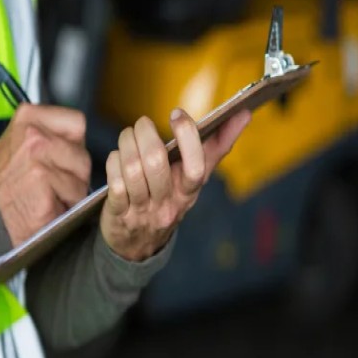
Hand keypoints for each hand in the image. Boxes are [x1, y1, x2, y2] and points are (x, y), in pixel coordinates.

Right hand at [0, 104, 90, 246]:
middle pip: (83, 154)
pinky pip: (75, 196)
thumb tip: (80, 140)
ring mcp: (37, 156)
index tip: (59, 159)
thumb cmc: (7, 184)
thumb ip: (51, 135)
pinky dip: (65, 207)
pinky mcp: (42, 181)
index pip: (77, 122)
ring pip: (82, 177)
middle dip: (75, 174)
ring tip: (48, 196)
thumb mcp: (22, 144)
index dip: (74, 146)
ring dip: (72, 193)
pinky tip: (46, 206)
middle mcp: (33, 133)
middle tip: (50, 185)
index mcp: (29, 116)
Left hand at [100, 108, 250, 260]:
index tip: (177, 114)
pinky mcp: (120, 216)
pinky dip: (113, 163)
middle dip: (146, 135)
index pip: (196, 167)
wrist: (140, 244)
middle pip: (156, 163)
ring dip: (127, 144)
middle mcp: (169, 204)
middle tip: (142, 123)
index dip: (187, 137)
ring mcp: (144, 211)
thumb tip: (244, 114)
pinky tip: (117, 157)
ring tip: (128, 135)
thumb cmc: (170, 198)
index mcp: (190, 192)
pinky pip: (115, 183)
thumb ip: (218, 146)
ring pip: (132, 170)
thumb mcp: (195, 179)